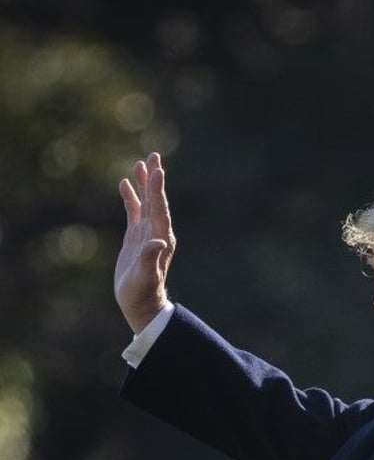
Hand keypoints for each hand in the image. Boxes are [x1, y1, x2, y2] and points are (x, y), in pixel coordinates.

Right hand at [114, 152, 175, 333]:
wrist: (141, 303)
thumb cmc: (143, 292)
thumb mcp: (145, 276)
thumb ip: (150, 258)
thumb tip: (158, 241)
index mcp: (161, 238)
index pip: (160, 208)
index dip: (158, 189)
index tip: (158, 170)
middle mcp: (157, 232)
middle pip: (156, 200)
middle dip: (154, 179)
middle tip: (154, 155)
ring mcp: (147, 233)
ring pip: (146, 203)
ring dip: (144, 184)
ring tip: (141, 163)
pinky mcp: (136, 238)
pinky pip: (134, 212)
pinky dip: (131, 198)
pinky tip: (125, 184)